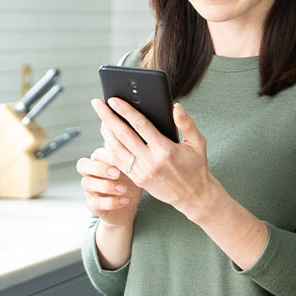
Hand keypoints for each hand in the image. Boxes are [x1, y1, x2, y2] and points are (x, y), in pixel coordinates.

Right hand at [76, 147, 140, 225]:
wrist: (131, 205)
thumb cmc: (130, 183)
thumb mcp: (133, 169)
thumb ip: (131, 158)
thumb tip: (139, 145)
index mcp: (100, 162)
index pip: (95, 154)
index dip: (104, 155)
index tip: (119, 158)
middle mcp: (91, 174)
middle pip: (82, 165)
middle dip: (99, 168)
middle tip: (117, 173)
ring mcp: (90, 190)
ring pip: (86, 183)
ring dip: (106, 185)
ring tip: (123, 189)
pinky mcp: (93, 205)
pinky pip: (95, 203)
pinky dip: (111, 202)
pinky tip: (125, 200)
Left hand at [90, 97, 215, 215]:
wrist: (193, 196)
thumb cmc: (196, 166)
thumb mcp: (198, 143)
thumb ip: (187, 123)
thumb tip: (176, 107)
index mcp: (165, 150)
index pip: (140, 125)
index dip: (125, 111)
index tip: (113, 100)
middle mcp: (150, 161)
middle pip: (123, 135)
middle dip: (107, 117)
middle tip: (97, 103)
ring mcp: (141, 172)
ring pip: (116, 148)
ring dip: (105, 132)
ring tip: (101, 117)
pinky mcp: (137, 179)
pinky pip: (118, 161)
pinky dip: (110, 147)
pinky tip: (107, 136)